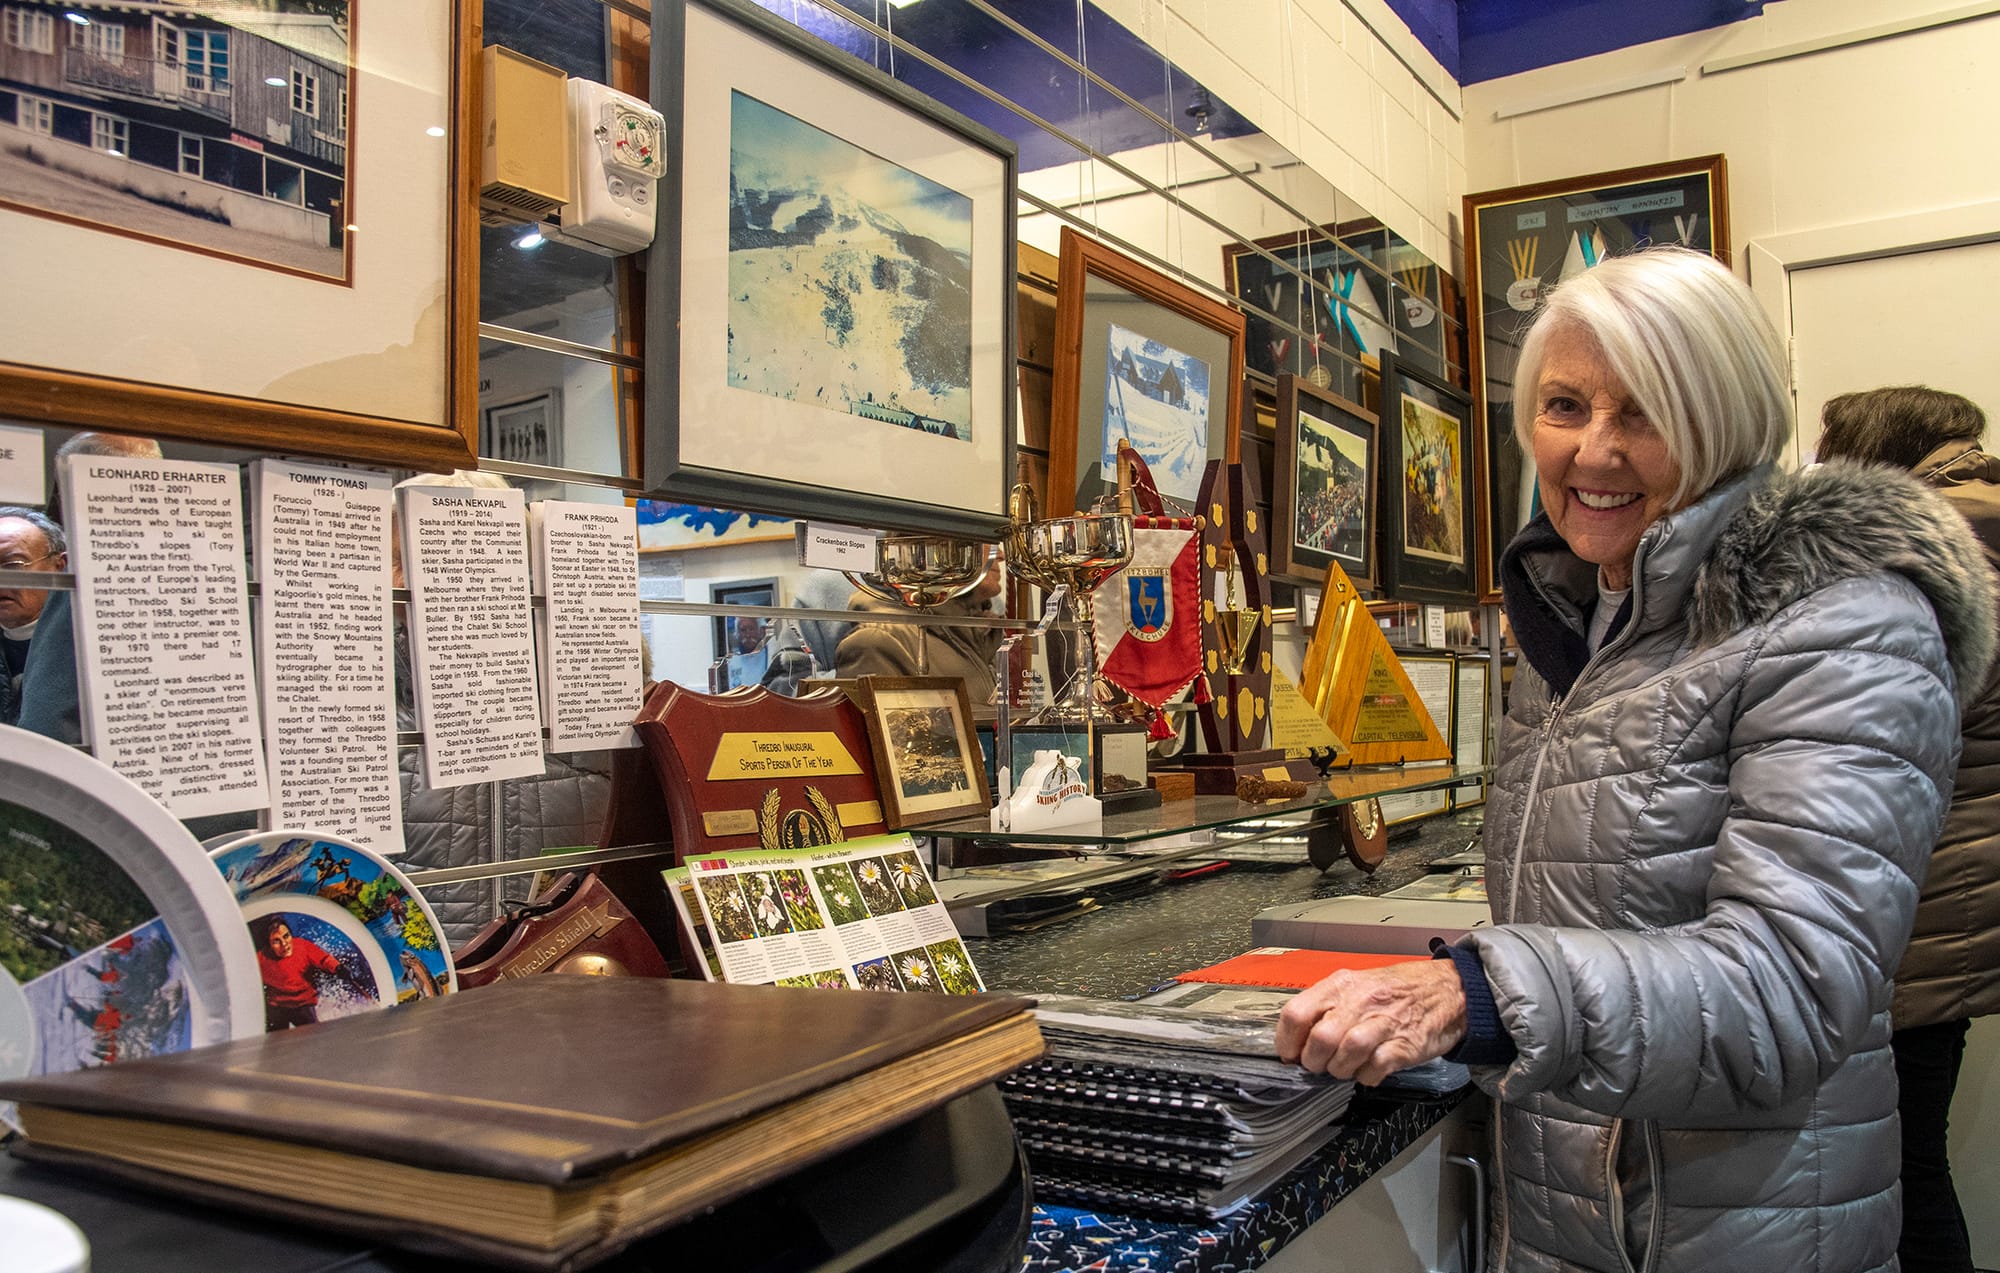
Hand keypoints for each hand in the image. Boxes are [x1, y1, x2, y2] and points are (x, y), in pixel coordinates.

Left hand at [1276, 959, 1468, 1084]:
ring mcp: (1384, 1024)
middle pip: (1320, 1039)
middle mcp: (1360, 1001)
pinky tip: (1369, 1070)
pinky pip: (1374, 1070)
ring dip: (1339, 1070)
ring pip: (1345, 1055)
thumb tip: (1296, 1037)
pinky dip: (1366, 1077)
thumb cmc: (1398, 990)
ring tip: (1344, 1067)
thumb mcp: (1357, 984)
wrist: (1449, 990)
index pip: (1296, 1013)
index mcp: (1342, 984)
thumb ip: (1327, 1006)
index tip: (1289, 1055)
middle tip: (1318, 1065)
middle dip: (1313, 1062)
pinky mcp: (1405, 1046)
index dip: (1286, 1042)